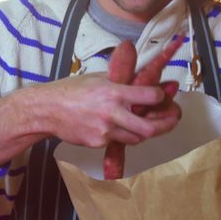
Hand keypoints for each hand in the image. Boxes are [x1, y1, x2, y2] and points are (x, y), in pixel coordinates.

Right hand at [42, 72, 181, 147]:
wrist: (47, 109)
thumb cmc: (71, 91)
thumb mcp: (98, 77)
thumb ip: (120, 80)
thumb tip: (140, 76)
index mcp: (114, 92)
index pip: (150, 96)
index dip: (160, 96)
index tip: (162, 96)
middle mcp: (112, 113)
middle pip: (149, 128)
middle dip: (166, 125)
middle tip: (172, 120)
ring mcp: (105, 131)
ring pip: (136, 138)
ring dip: (142, 131)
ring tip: (142, 124)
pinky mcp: (98, 143)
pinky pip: (117, 141)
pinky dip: (119, 135)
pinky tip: (112, 127)